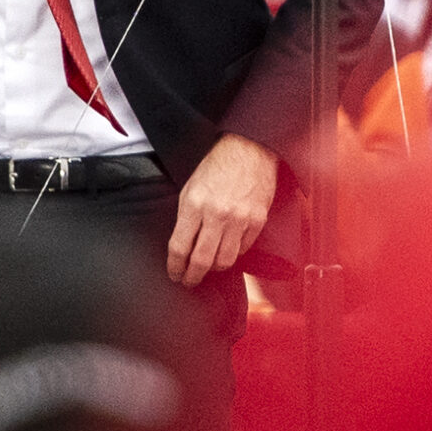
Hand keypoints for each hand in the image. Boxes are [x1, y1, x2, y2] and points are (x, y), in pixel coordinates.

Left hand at [168, 133, 278, 281]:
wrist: (249, 150)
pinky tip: (227, 248)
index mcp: (194, 204)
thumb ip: (186, 218)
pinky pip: (243, 249)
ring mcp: (239, 219)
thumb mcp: (190, 188)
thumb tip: (183, 247)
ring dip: (214, 268)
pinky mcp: (257, 221)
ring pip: (225, 260)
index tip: (174, 273)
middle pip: (202, 260)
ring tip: (209, 266)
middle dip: (192, 276)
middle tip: (189, 280)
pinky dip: (234, 253)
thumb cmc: (217, 167)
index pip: (180, 247)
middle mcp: (217, 214)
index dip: (175, 267)